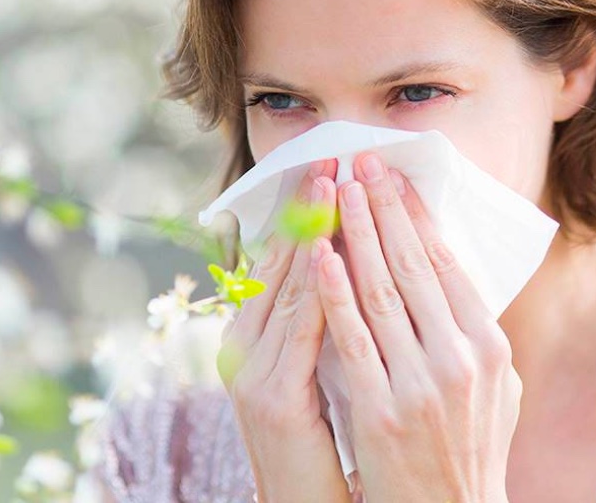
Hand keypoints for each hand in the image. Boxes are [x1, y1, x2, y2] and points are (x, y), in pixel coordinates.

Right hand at [217, 157, 350, 502]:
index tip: (332, 164)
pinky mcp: (273, 396)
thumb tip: (351, 265)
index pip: (285, 260)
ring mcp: (253, 370)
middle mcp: (244, 345)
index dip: (307, 210)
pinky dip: (316, 289)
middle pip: (280, 262)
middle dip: (308, 206)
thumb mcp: (316, 370)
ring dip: (313, 231)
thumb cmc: (318, 442)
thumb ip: (323, 321)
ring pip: (288, 285)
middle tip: (332, 153)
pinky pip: (299, 331)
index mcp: (255, 337)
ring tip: (334, 183)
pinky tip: (332, 254)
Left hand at [316, 151, 519, 502]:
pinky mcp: (382, 410)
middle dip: (383, 209)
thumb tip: (452, 275)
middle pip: (415, 266)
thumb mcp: (494, 389)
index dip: (417, 217)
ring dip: (354, 235)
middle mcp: (460, 359)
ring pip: (381, 292)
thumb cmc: (469, 450)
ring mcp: (421, 384)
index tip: (394, 179)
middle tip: (361, 164)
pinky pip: (352, 339)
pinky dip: (334, 293)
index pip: (448, 265)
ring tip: (334, 193)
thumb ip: (474, 333)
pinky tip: (319, 256)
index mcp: (489, 346)